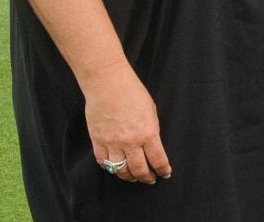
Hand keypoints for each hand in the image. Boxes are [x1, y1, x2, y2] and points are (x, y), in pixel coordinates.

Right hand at [84, 64, 171, 183]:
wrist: (108, 84)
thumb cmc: (132, 93)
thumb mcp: (151, 111)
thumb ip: (151, 131)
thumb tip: (152, 147)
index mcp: (148, 133)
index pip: (158, 160)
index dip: (163, 170)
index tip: (165, 173)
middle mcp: (130, 142)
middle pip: (139, 170)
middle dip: (147, 177)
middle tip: (151, 179)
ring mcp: (112, 143)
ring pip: (121, 170)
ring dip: (129, 177)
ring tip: (134, 177)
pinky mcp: (97, 141)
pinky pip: (103, 162)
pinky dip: (111, 168)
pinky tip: (116, 167)